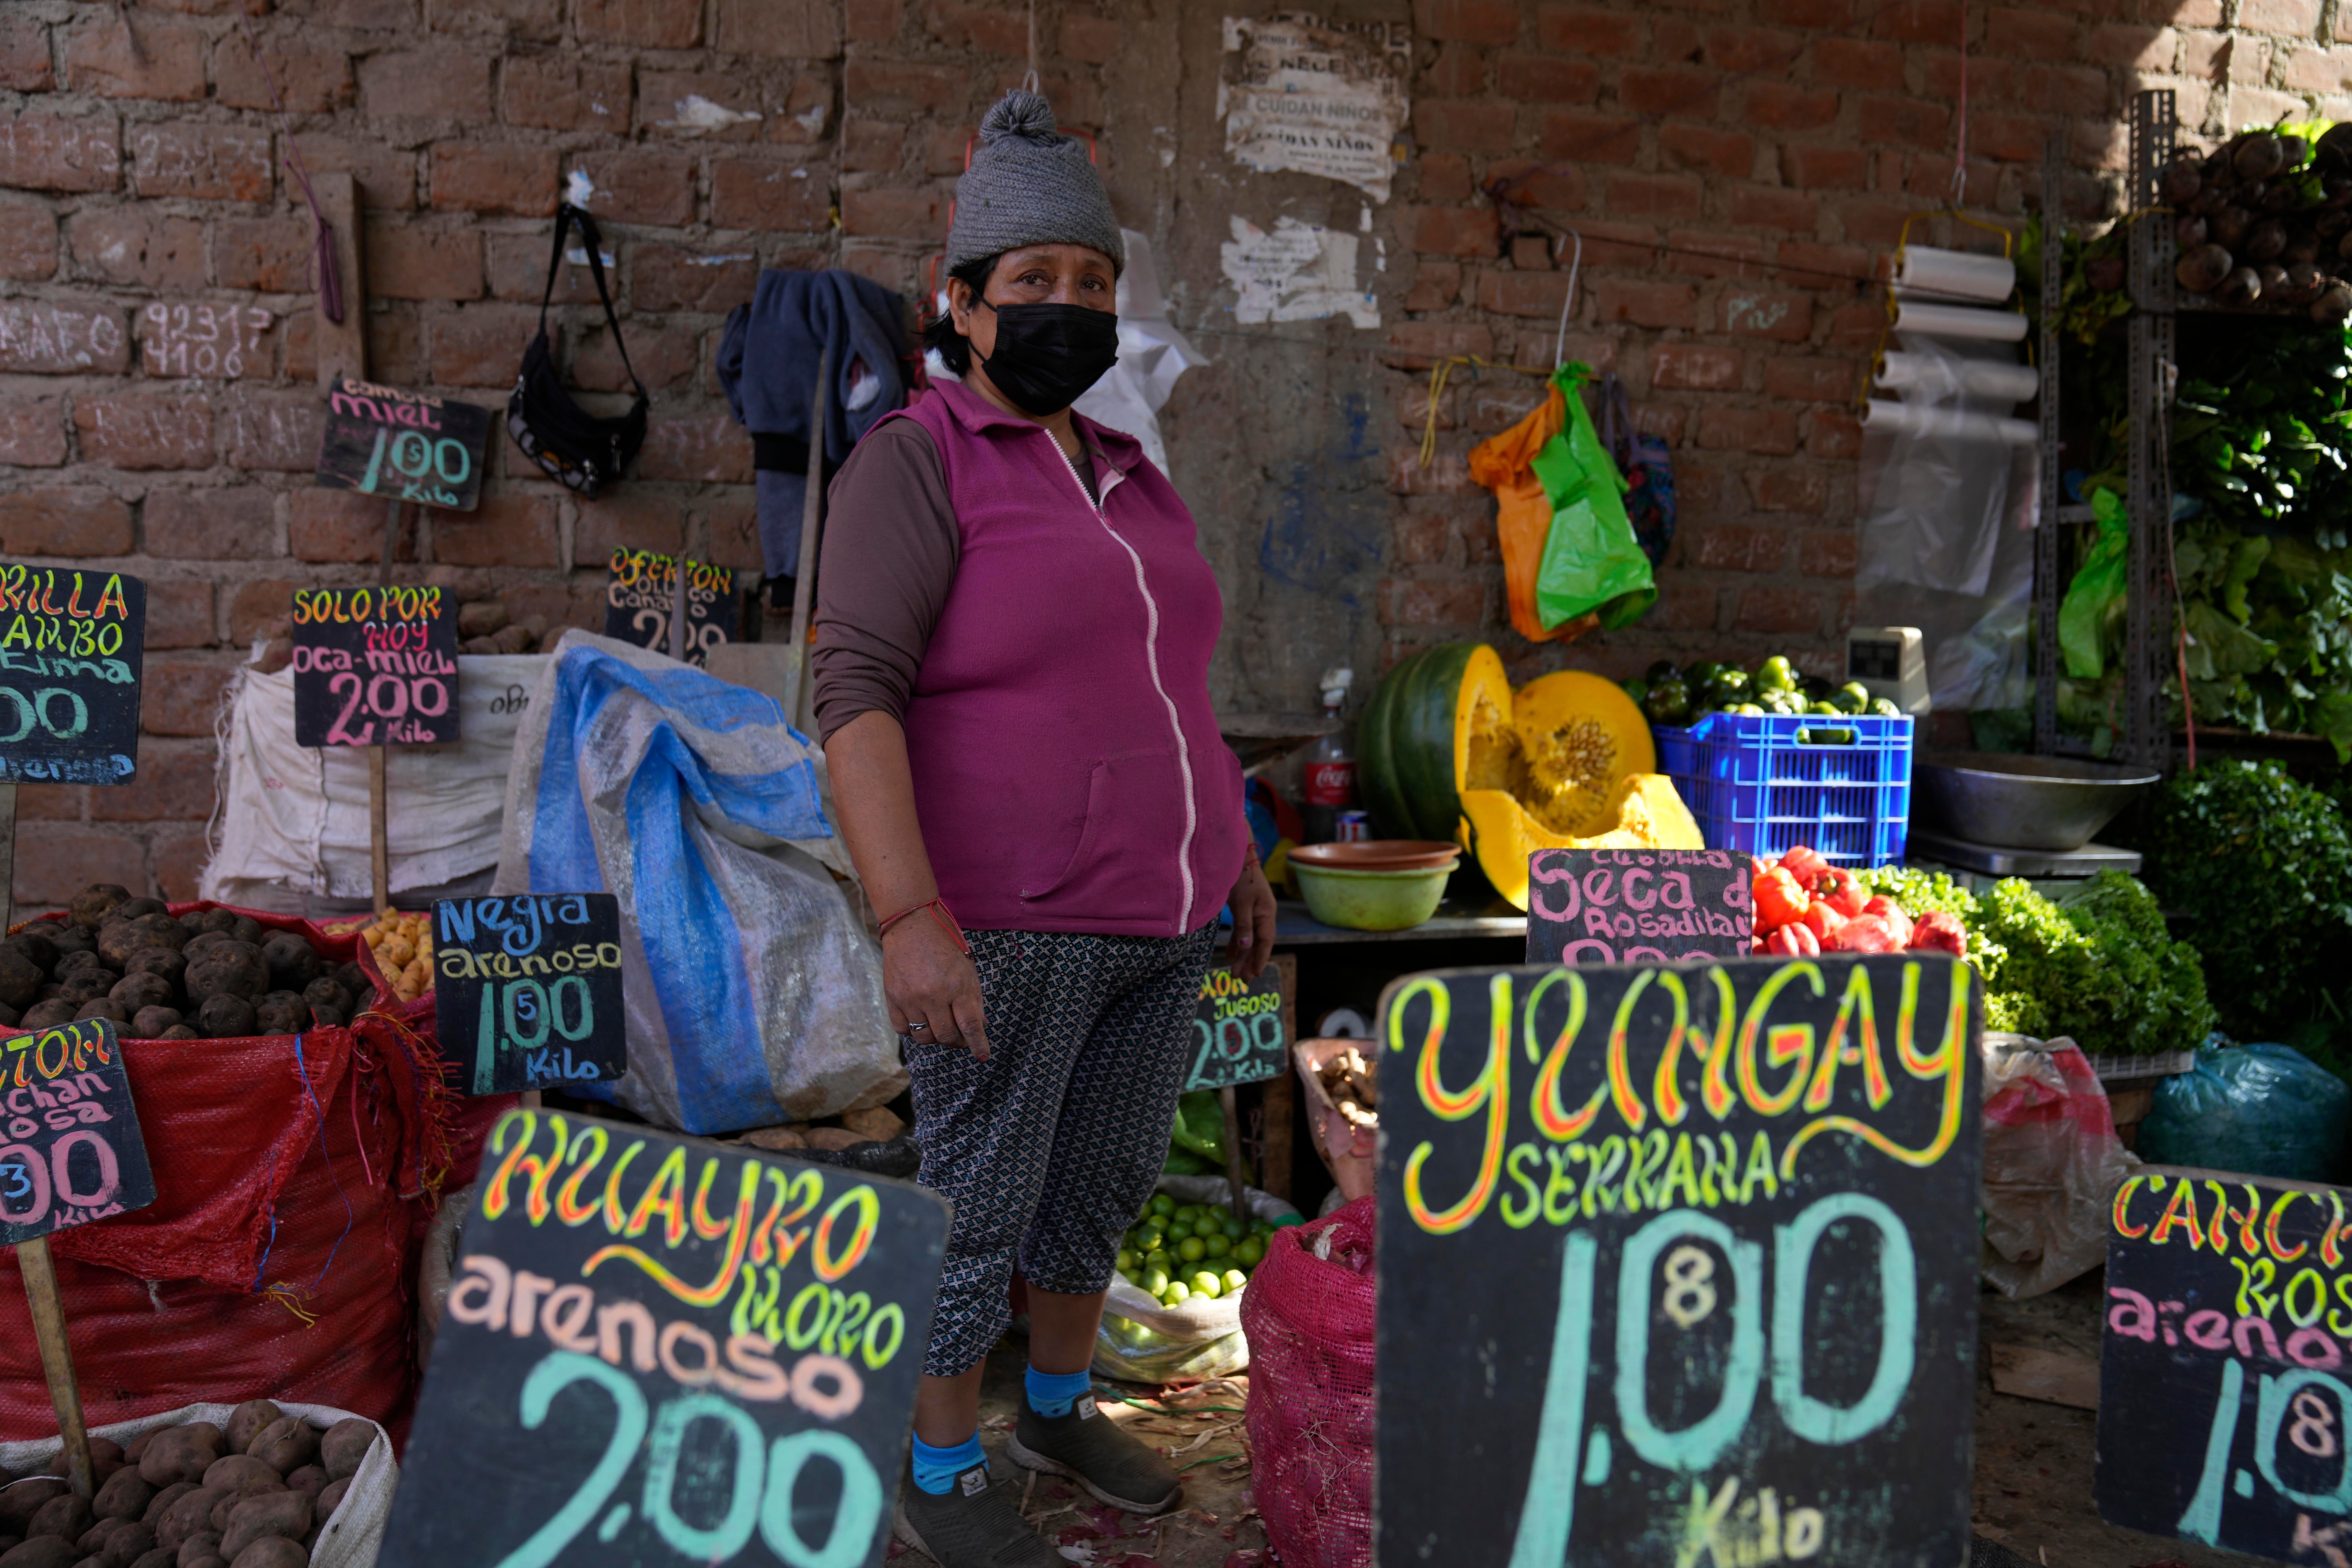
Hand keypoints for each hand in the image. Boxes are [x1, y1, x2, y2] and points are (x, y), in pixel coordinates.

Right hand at [882, 912, 990, 1060]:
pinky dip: (914, 1030)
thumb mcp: (968, 970)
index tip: (983, 1057)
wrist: (911, 926)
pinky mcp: (893, 999)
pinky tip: (921, 1019)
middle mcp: (933, 995)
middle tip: (960, 1036)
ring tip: (940, 1025)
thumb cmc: (945, 947)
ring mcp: (910, 999)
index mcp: (957, 986)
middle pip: (946, 1037)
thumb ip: (974, 1000)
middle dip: (957, 1041)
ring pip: (925, 1038)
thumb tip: (979, 1028)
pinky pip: (904, 1030)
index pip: (970, 1026)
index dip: (978, 1045)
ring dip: (936, 1037)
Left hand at [1225, 856, 1276, 981]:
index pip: (1266, 941)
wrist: (1238, 855)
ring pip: (1249, 938)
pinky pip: (1242, 931)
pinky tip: (1231, 955)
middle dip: (1249, 961)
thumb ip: (1244, 925)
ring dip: (1243, 955)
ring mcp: (1254, 911)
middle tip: (1241, 980)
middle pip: (1258, 943)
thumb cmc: (1241, 877)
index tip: (1254, 974)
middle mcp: (1263, 914)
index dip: (1260, 958)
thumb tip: (1247, 947)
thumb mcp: (1242, 902)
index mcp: (1267, 913)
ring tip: (1235, 973)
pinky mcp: (1245, 909)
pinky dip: (1237, 943)